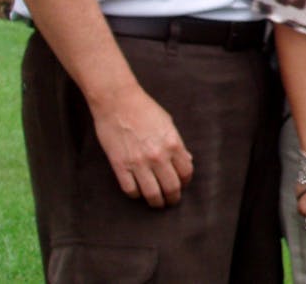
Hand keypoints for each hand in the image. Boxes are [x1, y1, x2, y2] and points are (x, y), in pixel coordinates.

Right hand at [90, 86, 192, 207]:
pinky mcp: (120, 165)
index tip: (182, 185)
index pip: (186, 172)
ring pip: (152, 193)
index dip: (186, 182)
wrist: (118, 102)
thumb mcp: (168, 124)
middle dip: (173, 198)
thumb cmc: (144, 109)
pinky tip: (138, 193)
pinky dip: (136, 195)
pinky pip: (130, 189)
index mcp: (173, 144)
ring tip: (157, 203)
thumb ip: (177, 144)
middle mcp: (158, 156)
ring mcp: (138, 162)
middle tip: (171, 201)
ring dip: (156, 202)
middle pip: (171, 187)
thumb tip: (187, 160)